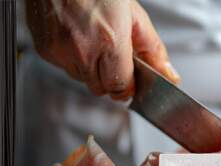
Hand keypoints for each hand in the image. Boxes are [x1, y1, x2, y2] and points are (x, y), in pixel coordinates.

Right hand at [26, 0, 179, 100]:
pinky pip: (65, 68)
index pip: (120, 87)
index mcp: (110, 41)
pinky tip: (78, 38)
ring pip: (83, 79)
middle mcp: (83, 50)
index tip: (130, 83)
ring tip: (95, 42)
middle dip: (111, 79)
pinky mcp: (45, 50)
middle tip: (113, 57)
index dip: (127, 87)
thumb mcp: (135, 16)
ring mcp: (60, 51)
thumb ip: (153, 51)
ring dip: (92, 70)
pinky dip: (74, 60)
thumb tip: (169, 75)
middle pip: (101, 89)